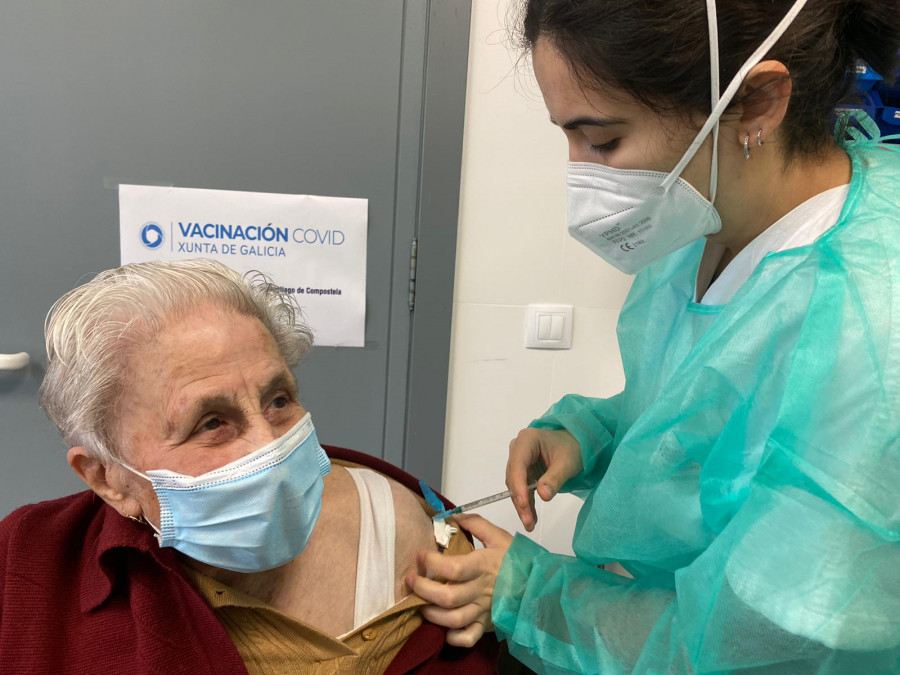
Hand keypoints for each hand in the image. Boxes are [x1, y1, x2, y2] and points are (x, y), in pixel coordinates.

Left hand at [406, 514, 511, 647]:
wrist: (542, 585)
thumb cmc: (519, 560)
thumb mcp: (500, 536)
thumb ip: (476, 524)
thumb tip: (452, 516)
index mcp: (483, 566)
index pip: (452, 568)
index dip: (431, 563)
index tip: (420, 556)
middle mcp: (481, 591)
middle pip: (447, 596)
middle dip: (423, 590)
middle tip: (411, 581)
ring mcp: (484, 610)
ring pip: (453, 619)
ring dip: (431, 614)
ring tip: (420, 603)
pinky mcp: (488, 625)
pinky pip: (468, 637)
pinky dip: (453, 637)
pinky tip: (443, 629)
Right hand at [506, 427, 581, 530]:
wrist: (577, 444)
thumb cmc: (573, 448)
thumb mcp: (567, 463)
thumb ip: (554, 479)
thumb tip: (543, 495)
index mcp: (527, 440)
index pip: (518, 465)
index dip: (519, 486)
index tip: (524, 504)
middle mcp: (518, 449)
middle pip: (514, 477)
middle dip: (520, 500)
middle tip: (528, 521)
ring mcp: (519, 460)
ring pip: (516, 486)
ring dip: (522, 505)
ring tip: (530, 524)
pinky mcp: (523, 471)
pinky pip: (523, 489)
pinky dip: (527, 503)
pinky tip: (531, 518)